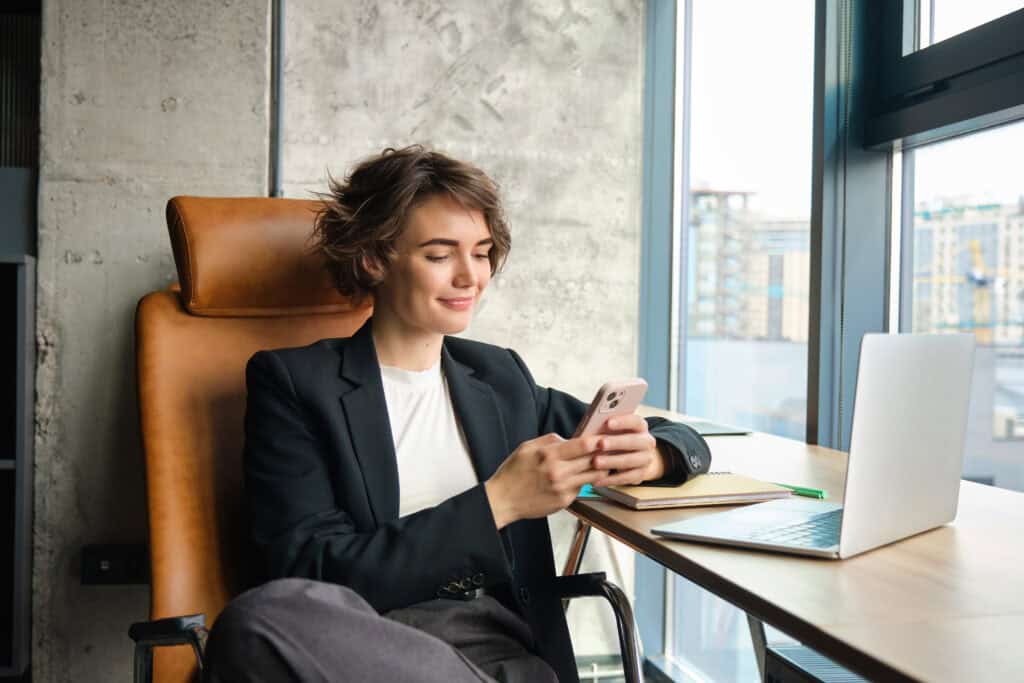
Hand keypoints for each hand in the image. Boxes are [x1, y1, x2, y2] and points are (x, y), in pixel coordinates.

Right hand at [484, 433, 608, 529]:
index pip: (583, 445)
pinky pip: (581, 488)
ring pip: (592, 476)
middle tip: (610, 449)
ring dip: (599, 469)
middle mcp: (558, 472)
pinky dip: (584, 482)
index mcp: (549, 454)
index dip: (598, 440)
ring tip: (602, 463)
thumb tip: (569, 438)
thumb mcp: (527, 447)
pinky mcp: (564, 501)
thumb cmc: (513, 473)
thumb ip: (550, 440)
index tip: (606, 437)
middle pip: (592, 460)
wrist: (503, 500)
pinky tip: (583, 477)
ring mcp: (562, 488)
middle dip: (603, 454)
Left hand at [588, 414, 666, 486]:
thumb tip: (592, 428)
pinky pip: (627, 478)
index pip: (635, 421)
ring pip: (631, 460)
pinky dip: (611, 479)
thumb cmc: (615, 438)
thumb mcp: (613, 431)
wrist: (633, 456)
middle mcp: (647, 442)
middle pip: (634, 441)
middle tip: (600, 444)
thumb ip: (605, 428)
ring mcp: (646, 459)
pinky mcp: (641, 475)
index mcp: (640, 426)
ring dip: (612, 461)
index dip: (623, 421)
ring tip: (595, 462)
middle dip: (616, 442)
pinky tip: (597, 479)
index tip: (608, 423)